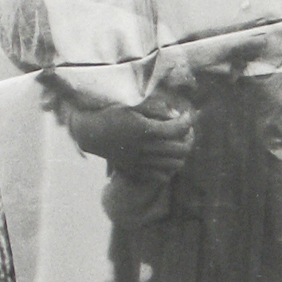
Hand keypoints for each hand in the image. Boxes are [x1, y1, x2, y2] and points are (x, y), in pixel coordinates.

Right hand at [68, 98, 194, 182]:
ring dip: (182, 154)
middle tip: (187, 130)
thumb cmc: (112, 114)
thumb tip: (175, 114)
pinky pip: (162, 176)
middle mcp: (143, 148)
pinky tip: (167, 157)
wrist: (92, 133)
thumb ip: (155, 108)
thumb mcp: (133, 105)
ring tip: (179, 143)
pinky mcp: (136, 170)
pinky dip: (170, 168)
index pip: (176, 129)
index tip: (187, 115)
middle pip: (180, 149)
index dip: (187, 121)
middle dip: (189, 138)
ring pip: (174, 164)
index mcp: (143, 129)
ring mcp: (140, 162)